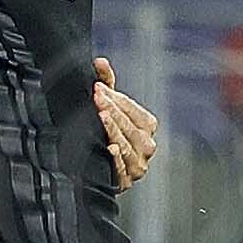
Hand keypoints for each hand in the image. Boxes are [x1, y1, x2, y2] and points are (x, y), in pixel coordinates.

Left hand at [93, 55, 159, 186]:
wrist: (95, 171)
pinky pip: (122, 169)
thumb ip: (106, 84)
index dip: (115, 98)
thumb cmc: (104, 133)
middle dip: (113, 110)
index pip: (132, 109)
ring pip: (127, 145)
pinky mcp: (125, 181)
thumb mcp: (106, 108)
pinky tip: (110, 148)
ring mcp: (138, 165)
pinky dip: (117, 159)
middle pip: (130, 126)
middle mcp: (147, 146)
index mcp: (147, 126)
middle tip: (96, 98)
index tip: (97, 88)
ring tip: (101, 116)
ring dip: (114, 129)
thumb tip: (99, 61)